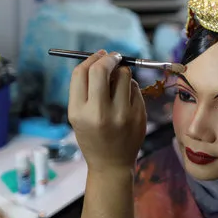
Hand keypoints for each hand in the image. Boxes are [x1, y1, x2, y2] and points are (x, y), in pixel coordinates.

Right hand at [68, 50, 146, 173]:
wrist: (112, 163)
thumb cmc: (92, 135)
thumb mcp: (78, 115)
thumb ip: (85, 88)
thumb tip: (100, 57)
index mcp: (79, 112)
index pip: (82, 73)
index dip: (90, 59)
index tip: (98, 55)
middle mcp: (100, 113)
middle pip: (102, 70)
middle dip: (108, 58)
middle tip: (113, 56)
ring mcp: (122, 114)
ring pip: (124, 75)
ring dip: (121, 72)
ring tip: (118, 83)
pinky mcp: (139, 115)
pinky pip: (135, 88)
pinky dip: (130, 87)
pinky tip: (126, 99)